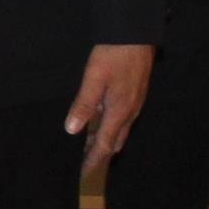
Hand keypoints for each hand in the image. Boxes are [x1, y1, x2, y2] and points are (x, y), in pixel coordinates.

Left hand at [63, 43, 151, 173]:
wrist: (136, 35)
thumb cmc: (113, 55)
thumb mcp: (94, 79)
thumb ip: (84, 105)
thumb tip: (71, 130)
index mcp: (119, 112)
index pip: (104, 145)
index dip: (92, 160)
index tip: (81, 173)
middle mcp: (130, 112)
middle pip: (114, 141)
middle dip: (99, 154)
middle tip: (83, 162)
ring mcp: (135, 103)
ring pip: (120, 131)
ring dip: (105, 141)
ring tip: (88, 146)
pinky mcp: (135, 94)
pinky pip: (123, 119)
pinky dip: (111, 128)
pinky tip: (100, 121)